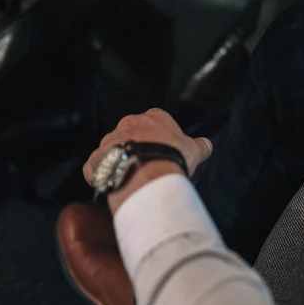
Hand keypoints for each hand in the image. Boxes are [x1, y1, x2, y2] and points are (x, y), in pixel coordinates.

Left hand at [84, 108, 211, 213]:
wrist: (147, 174)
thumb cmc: (172, 158)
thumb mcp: (193, 151)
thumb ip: (200, 145)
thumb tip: (207, 144)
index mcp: (152, 118)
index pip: (155, 121)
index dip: (160, 137)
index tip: (165, 151)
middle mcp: (128, 125)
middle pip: (131, 134)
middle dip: (137, 147)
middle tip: (148, 167)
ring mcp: (109, 141)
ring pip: (113, 149)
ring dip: (119, 161)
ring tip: (131, 179)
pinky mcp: (97, 160)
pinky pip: (96, 168)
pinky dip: (100, 176)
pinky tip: (110, 186)